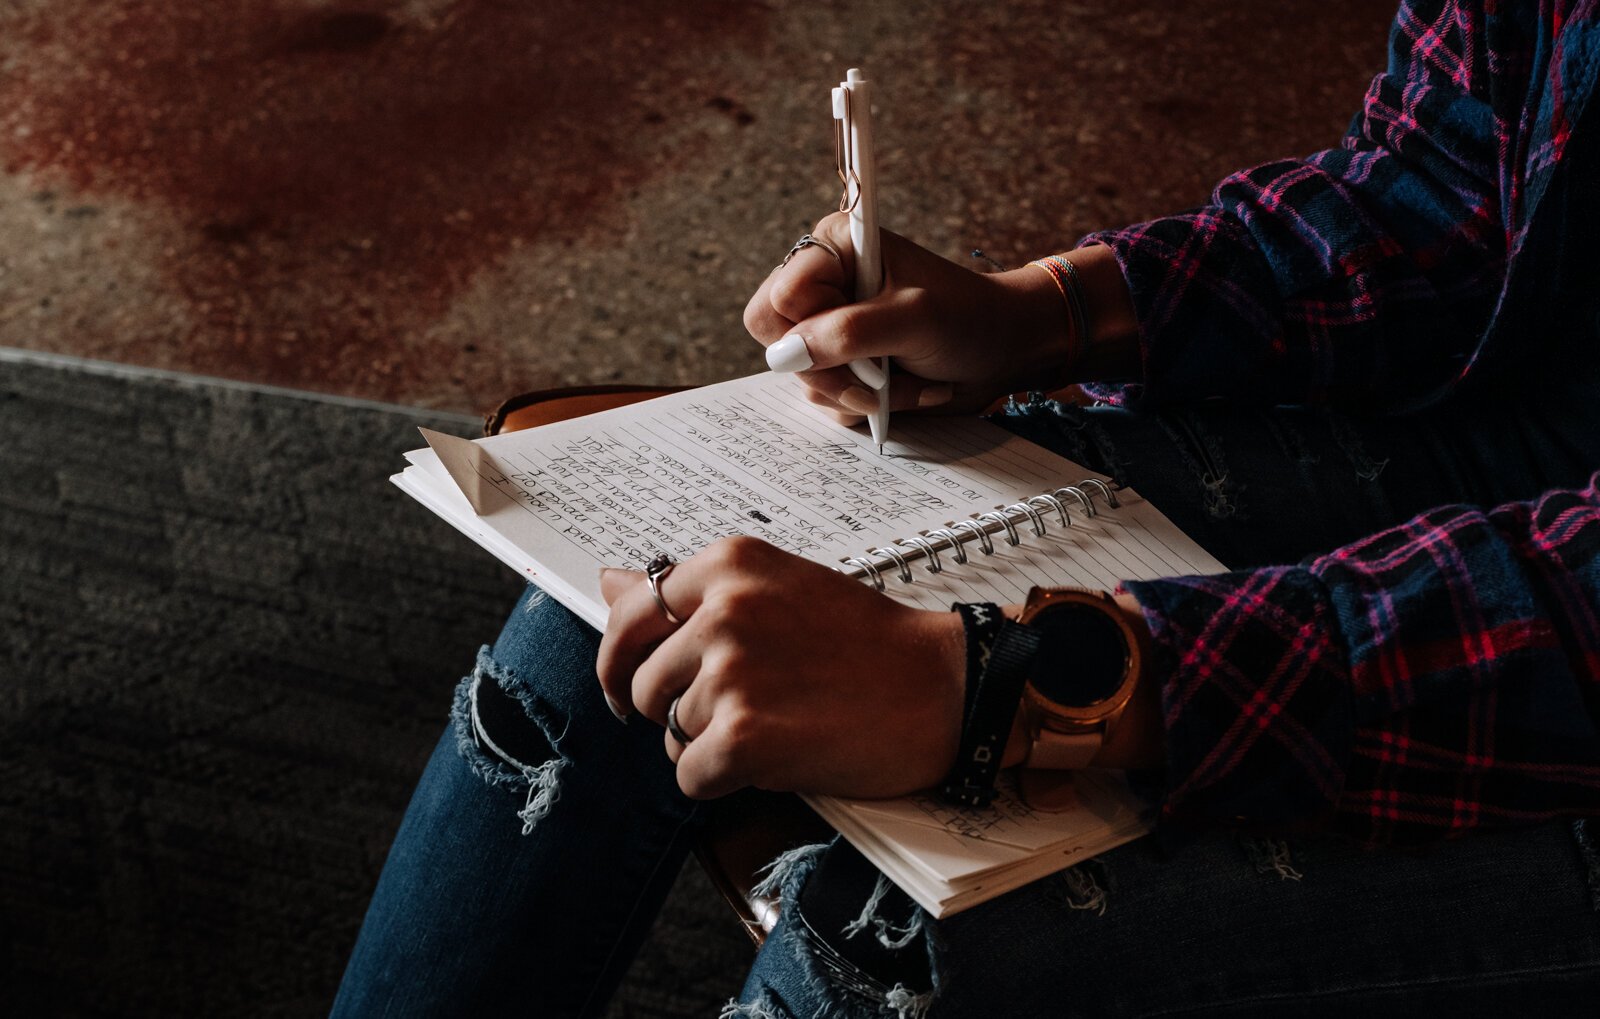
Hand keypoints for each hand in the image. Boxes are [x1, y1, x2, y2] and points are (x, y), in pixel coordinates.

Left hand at [595, 536, 965, 799]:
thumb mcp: (778, 590)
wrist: (945, 689)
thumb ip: (693, 594)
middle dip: (679, 708)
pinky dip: (724, 781)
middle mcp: (724, 611)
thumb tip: (611, 581)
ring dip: (712, 744)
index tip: (627, 681)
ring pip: (670, 733)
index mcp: (732, 564)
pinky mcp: (741, 736)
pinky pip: (690, 776)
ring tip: (777, 724)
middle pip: (645, 683)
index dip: (624, 657)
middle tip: (740, 710)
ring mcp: (731, 673)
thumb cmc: (871, 644)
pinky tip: (774, 758)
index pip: (633, 612)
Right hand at [744, 212, 1074, 420]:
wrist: (1006, 349)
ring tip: (905, 379)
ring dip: (857, 391)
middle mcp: (823, 285)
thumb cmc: (968, 317)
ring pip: (802, 376)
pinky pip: (825, 398)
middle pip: (777, 342)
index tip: (860, 336)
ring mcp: (830, 328)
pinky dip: (866, 403)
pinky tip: (909, 388)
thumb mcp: (913, 319)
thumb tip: (784, 356)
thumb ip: (847, 332)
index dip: (811, 329)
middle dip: (829, 371)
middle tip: (876, 377)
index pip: (779, 299)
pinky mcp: (843, 364)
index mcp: (832, 249)